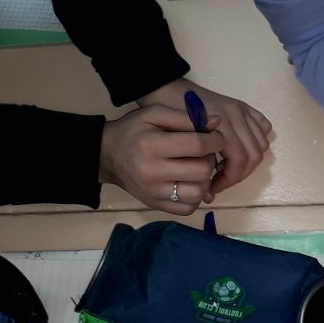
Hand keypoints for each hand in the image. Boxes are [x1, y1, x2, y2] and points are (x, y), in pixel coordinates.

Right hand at [99, 104, 227, 215]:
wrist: (107, 156)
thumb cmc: (133, 131)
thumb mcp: (154, 114)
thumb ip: (185, 117)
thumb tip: (217, 123)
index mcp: (152, 145)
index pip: (196, 145)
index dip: (214, 140)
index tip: (215, 137)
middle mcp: (152, 172)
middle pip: (201, 171)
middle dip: (209, 159)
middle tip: (203, 153)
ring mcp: (154, 193)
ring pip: (198, 193)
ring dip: (204, 180)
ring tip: (196, 168)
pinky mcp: (156, 205)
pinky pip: (188, 208)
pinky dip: (195, 196)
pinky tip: (189, 183)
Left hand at [138, 79, 272, 195]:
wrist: (166, 89)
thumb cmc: (168, 116)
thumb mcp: (180, 143)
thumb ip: (199, 164)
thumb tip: (207, 193)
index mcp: (222, 123)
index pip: (239, 161)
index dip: (229, 180)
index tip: (213, 187)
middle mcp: (237, 115)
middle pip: (254, 156)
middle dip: (239, 174)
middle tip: (220, 181)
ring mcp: (242, 110)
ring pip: (262, 145)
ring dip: (249, 161)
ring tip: (228, 167)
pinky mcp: (243, 107)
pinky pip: (264, 127)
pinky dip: (257, 142)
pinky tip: (240, 149)